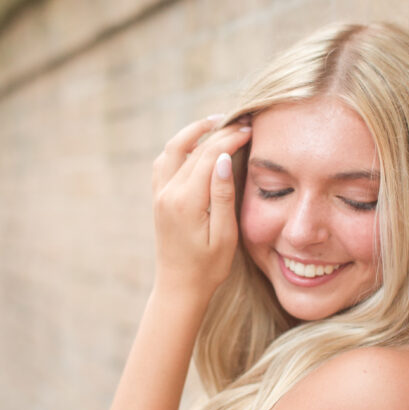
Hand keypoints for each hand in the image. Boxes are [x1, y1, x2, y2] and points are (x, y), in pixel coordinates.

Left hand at [151, 116, 251, 299]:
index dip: (230, 138)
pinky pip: (164, 163)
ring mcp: (159, 195)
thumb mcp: (225, 236)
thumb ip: (223, 195)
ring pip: (172, 149)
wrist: (179, 288)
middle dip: (218, 131)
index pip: (209, 156)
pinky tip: (195, 144)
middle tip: (241, 121)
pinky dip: (179, 147)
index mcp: (186, 201)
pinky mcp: (158, 199)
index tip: (250, 128)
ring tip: (217, 122)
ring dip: (193, 132)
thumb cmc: (208, 267)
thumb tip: (223, 159)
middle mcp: (168, 193)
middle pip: (193, 148)